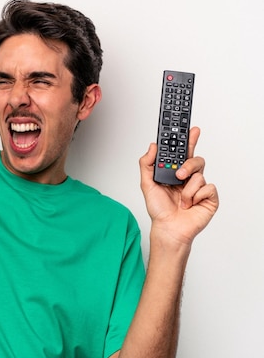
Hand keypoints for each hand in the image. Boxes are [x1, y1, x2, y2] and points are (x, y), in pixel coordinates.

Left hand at [139, 127, 218, 246]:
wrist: (168, 228)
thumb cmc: (159, 209)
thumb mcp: (147, 184)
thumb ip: (146, 164)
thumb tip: (152, 146)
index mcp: (175, 173)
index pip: (183, 152)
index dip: (189, 140)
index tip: (191, 129)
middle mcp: (189, 178)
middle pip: (195, 159)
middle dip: (188, 164)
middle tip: (179, 174)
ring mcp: (200, 187)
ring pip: (199, 175)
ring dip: (186, 189)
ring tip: (181, 199)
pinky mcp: (210, 197)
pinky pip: (207, 188)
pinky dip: (195, 197)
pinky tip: (190, 204)